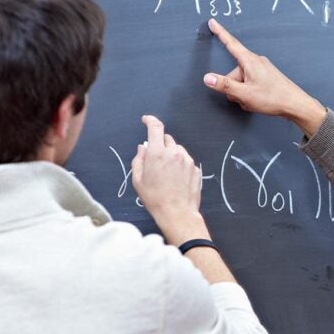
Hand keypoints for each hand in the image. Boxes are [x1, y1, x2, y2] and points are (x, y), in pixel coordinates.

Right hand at [131, 114, 207, 245]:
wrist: (177, 213)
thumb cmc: (155, 198)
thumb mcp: (138, 180)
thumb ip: (138, 160)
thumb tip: (142, 148)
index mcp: (157, 153)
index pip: (155, 127)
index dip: (150, 120)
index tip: (146, 120)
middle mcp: (174, 153)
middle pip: (167, 139)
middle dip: (160, 144)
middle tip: (155, 160)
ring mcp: (187, 160)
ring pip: (177, 150)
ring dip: (171, 155)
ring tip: (166, 173)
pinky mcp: (195, 168)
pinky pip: (186, 161)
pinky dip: (180, 164)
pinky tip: (176, 179)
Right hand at [203, 18, 326, 136]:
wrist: (295, 104)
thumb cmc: (273, 98)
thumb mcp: (244, 93)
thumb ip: (224, 85)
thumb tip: (207, 78)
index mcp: (250, 61)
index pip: (230, 44)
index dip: (220, 33)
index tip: (212, 22)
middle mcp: (256, 62)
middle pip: (233, 73)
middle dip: (234, 88)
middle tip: (245, 98)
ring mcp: (261, 69)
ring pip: (241, 81)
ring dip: (242, 93)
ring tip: (253, 101)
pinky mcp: (265, 77)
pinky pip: (249, 84)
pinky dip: (249, 94)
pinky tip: (257, 101)